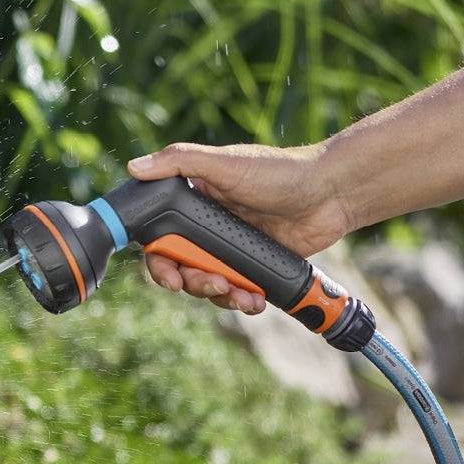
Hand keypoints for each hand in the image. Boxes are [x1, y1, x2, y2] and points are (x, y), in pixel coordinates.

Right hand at [125, 141, 354, 310]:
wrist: (329, 193)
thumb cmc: (278, 171)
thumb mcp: (225, 163)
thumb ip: (180, 162)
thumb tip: (134, 168)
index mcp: (194, 201)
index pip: (162, 237)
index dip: (159, 261)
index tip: (168, 276)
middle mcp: (209, 227)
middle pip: (184, 268)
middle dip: (194, 284)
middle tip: (213, 284)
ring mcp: (233, 249)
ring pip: (212, 284)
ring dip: (221, 297)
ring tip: (242, 297)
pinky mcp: (257, 266)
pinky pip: (241, 291)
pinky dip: (245, 301)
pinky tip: (256, 301)